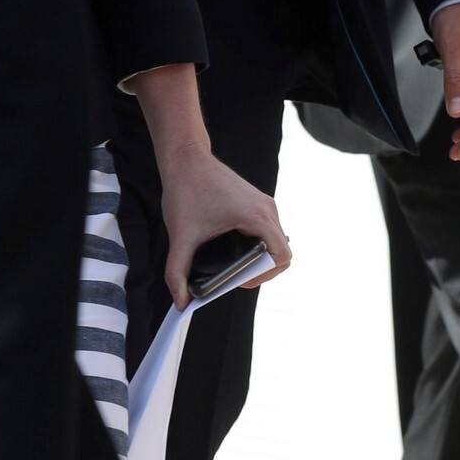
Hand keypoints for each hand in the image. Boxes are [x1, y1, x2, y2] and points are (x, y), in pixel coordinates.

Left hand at [160, 153, 289, 308]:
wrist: (186, 158)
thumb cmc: (187, 189)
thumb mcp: (181, 236)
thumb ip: (177, 272)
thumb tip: (181, 301)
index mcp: (258, 216)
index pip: (282, 256)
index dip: (266, 275)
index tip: (243, 280)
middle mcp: (267, 210)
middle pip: (281, 252)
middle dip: (262, 270)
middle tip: (237, 278)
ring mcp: (264, 206)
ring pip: (275, 242)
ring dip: (260, 258)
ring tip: (235, 266)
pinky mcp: (257, 204)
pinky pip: (267, 232)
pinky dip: (256, 246)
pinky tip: (234, 251)